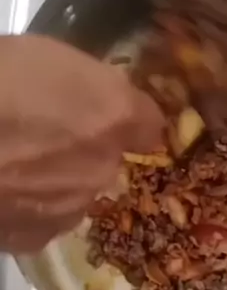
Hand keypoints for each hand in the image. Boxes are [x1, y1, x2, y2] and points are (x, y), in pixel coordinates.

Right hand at [0, 35, 164, 253]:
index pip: (149, 124)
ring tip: (12, 161)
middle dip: (84, 150)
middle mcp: (102, 167)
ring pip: (76, 194)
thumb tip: (93, 97)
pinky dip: (27, 210)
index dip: (126, 118)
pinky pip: (42, 222)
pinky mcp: (31, 236)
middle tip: (40, 133)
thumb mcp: (43, 53)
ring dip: (56, 182)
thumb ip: (86, 83)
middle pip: (108, 161)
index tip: (106, 113)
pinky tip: (2, 189)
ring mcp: (68, 207)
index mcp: (114, 114)